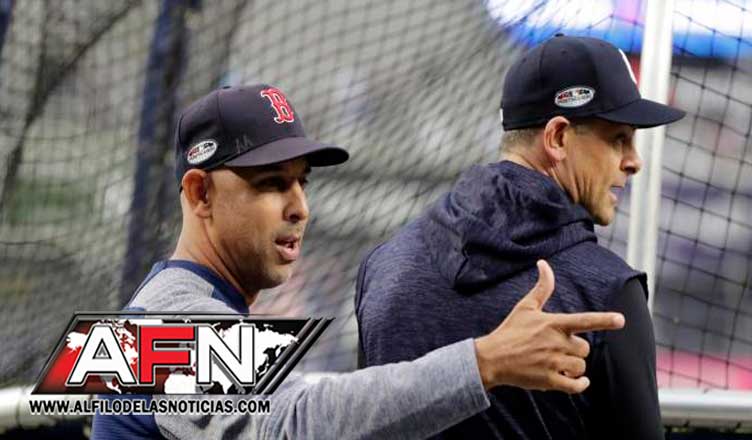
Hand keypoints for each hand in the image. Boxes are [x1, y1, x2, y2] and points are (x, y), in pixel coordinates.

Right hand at [474, 260, 624, 393]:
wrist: (491, 358)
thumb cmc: (510, 331)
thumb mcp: (525, 306)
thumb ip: (542, 287)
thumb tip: (543, 263)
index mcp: (553, 324)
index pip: (584, 320)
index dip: (604, 320)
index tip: (621, 319)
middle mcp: (556, 343)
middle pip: (585, 348)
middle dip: (576, 350)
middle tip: (559, 349)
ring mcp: (553, 363)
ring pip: (581, 367)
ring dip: (574, 367)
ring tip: (558, 363)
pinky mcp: (549, 380)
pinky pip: (575, 385)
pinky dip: (580, 384)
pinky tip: (580, 382)